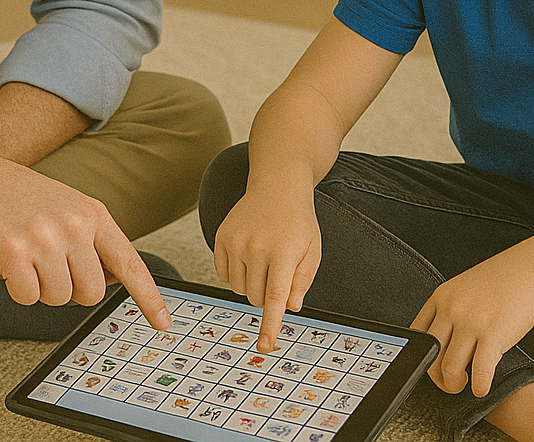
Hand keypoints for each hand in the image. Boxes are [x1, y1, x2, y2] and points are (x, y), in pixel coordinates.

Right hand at [0, 157, 171, 329]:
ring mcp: (44, 239)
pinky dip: (17, 289)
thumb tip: (113, 279)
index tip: (163, 323)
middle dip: (71, 289)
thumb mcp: (70, 206)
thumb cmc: (22, 197)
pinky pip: (27, 298)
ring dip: (41, 288)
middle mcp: (74, 226)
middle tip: (50, 265)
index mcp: (93, 214)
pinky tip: (11, 262)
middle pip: (90, 293)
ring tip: (28, 256)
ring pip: (58, 298)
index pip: (128, 262)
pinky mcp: (14, 254)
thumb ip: (94, 240)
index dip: (148, 297)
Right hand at [212, 189, 321, 351]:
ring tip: (264, 261)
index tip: (264, 346)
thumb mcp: (312, 250)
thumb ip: (302, 281)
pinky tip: (248, 257)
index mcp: (284, 251)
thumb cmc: (298, 221)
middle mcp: (256, 246)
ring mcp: (235, 241)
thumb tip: (289, 307)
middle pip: (256, 297)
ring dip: (252, 285)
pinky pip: (223, 275)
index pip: (275, 297)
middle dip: (268, 296)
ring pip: (240, 289)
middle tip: (278, 273)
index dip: (270, 324)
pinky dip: (236, 275)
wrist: (277, 186)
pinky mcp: (221, 237)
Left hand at [410, 248, 533, 396]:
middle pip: (431, 355)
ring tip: (466, 384)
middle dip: (438, 377)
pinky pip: (480, 372)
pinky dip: (480, 387)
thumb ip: (454, 308)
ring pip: (450, 368)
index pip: (417, 334)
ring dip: (455, 385)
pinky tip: (483, 388)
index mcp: (442, 296)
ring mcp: (471, 321)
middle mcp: (452, 308)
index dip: (422, 356)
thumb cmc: (507, 277)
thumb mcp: (467, 287)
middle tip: (450, 382)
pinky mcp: (494, 334)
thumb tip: (448, 340)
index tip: (433, 367)